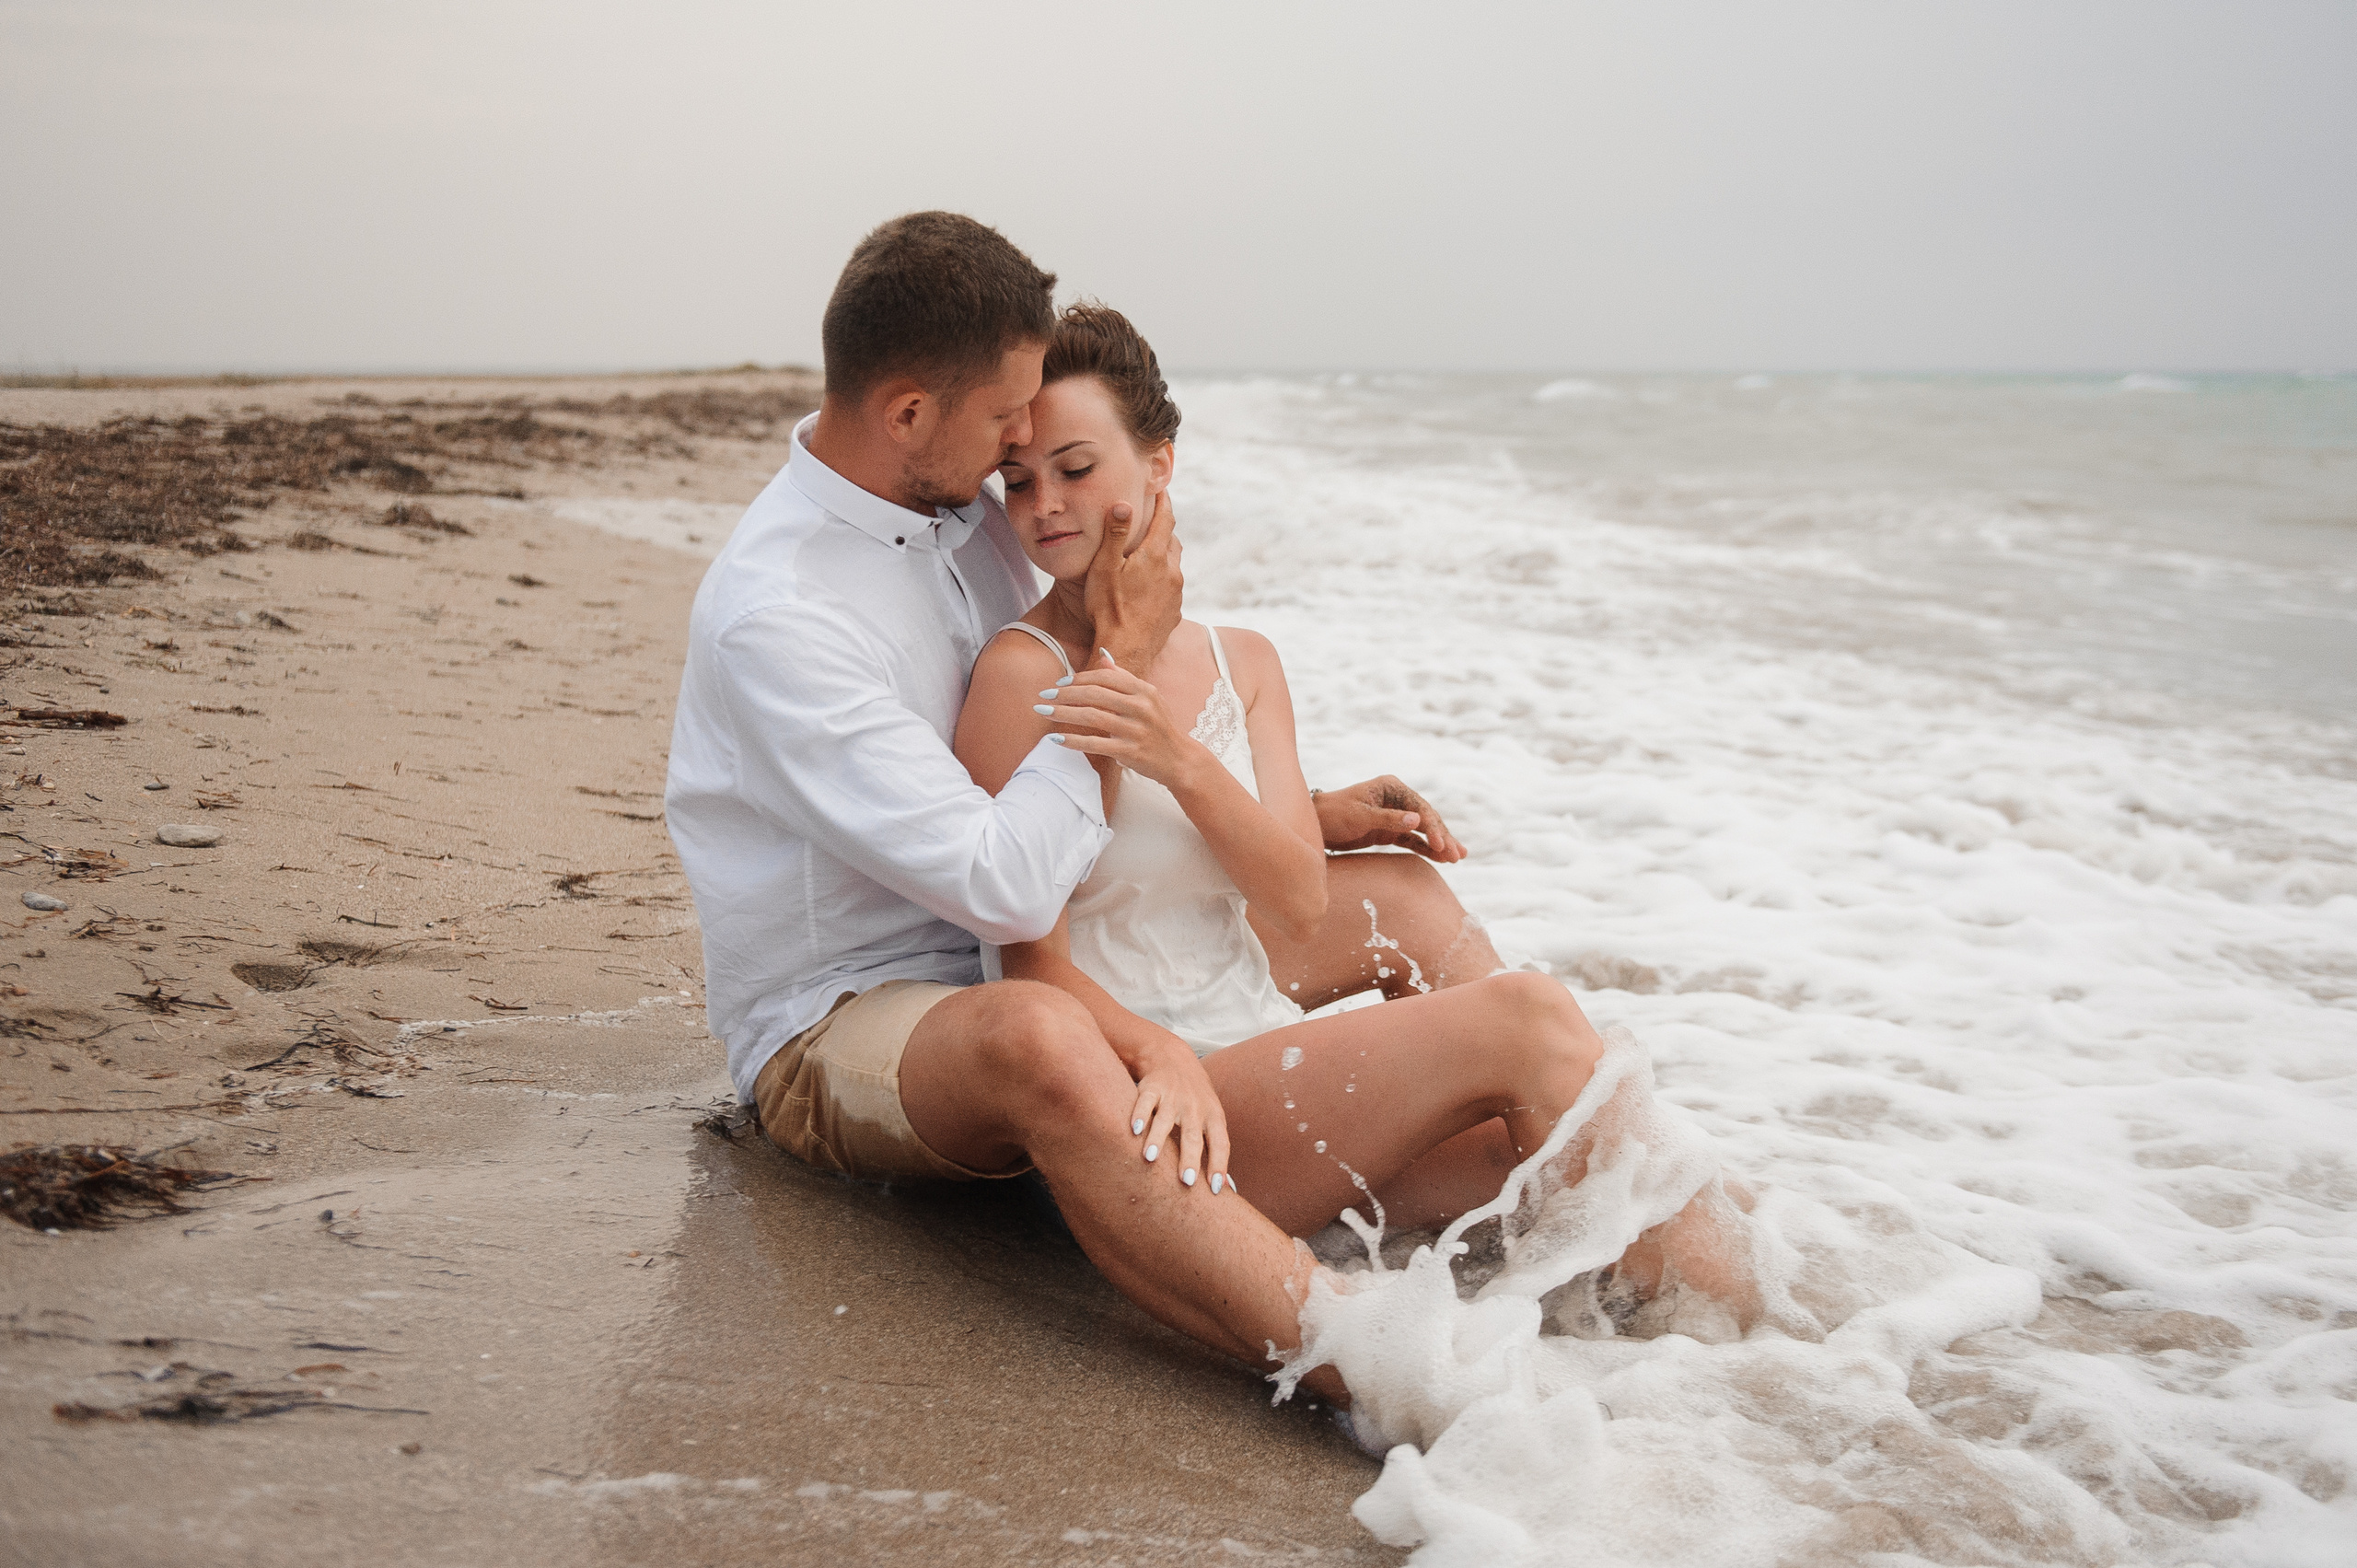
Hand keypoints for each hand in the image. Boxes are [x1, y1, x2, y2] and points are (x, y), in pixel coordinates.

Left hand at [1037, 651, 1212, 794]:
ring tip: (1044, 712)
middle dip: (1065, 693)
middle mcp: (1141, 707)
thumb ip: (1124, 677)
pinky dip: (1073, 741)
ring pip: (1091, 716)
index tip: (1061, 682)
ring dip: (1062, 714)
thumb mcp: (1148, 697)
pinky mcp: (1129, 751)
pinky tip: (1056, 739)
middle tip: (1045, 695)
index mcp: (1144, 690)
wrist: (1178, 759)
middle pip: (1095, 694)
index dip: (1079, 678)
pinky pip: (1094, 743)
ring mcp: (1135, 730)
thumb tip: (1102, 656)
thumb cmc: (1159, 726)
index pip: (1105, 677)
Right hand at [1083, 490, 1181, 674]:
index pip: (1166, 518)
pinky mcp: (1175, 612)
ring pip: (1173, 565)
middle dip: (1163, 529)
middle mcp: (1172, 572)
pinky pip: (1172, 588)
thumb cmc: (1109, 609)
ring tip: (1147, 556)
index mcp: (1155, 556)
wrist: (1126, 652)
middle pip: (1172, 541)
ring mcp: (1176, 594)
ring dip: (1163, 557)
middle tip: (1151, 522)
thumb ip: (1115, 534)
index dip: (1163, 501)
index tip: (1161, 489)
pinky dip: (1163, 581)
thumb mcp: (1104, 567)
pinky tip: (1148, 588)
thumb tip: (1123, 504)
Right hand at [1128, 1030, 1233, 1196]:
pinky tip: (1134, 1130)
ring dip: (1157, 1138)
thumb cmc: (1195, 1098)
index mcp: (1213, 1116)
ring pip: (1165, 1119)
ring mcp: (1173, 1096)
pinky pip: (1145, 1102)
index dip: (1219, 1165)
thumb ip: (1214, 1148)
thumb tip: (1222, 1188)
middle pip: (1193, 1135)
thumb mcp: (1211, 1117)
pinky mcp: (1152, 1088)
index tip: (1216, 1189)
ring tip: (1150, 1158)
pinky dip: (1139, 1115)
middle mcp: (1194, 1107)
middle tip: (1185, 1181)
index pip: (1220, 1143)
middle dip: (1189, 1158)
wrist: (1173, 1057)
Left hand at [1314, 775, 1464, 861]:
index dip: (1433, 826)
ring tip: (1458, 858)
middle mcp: (1396, 798)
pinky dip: (1426, 849)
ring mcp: (1394, 815)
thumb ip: (1388, 819)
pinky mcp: (1389, 831)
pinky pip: (1412, 840)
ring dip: (1439, 843)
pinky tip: (1441, 859)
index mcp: (1391, 787)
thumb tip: (1417, 820)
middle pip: (1426, 818)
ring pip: (1422, 830)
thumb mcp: (1359, 816)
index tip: (1441, 844)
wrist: (1314, 825)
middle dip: (1442, 836)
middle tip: (1458, 855)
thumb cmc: (1333, 814)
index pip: (1420, 806)